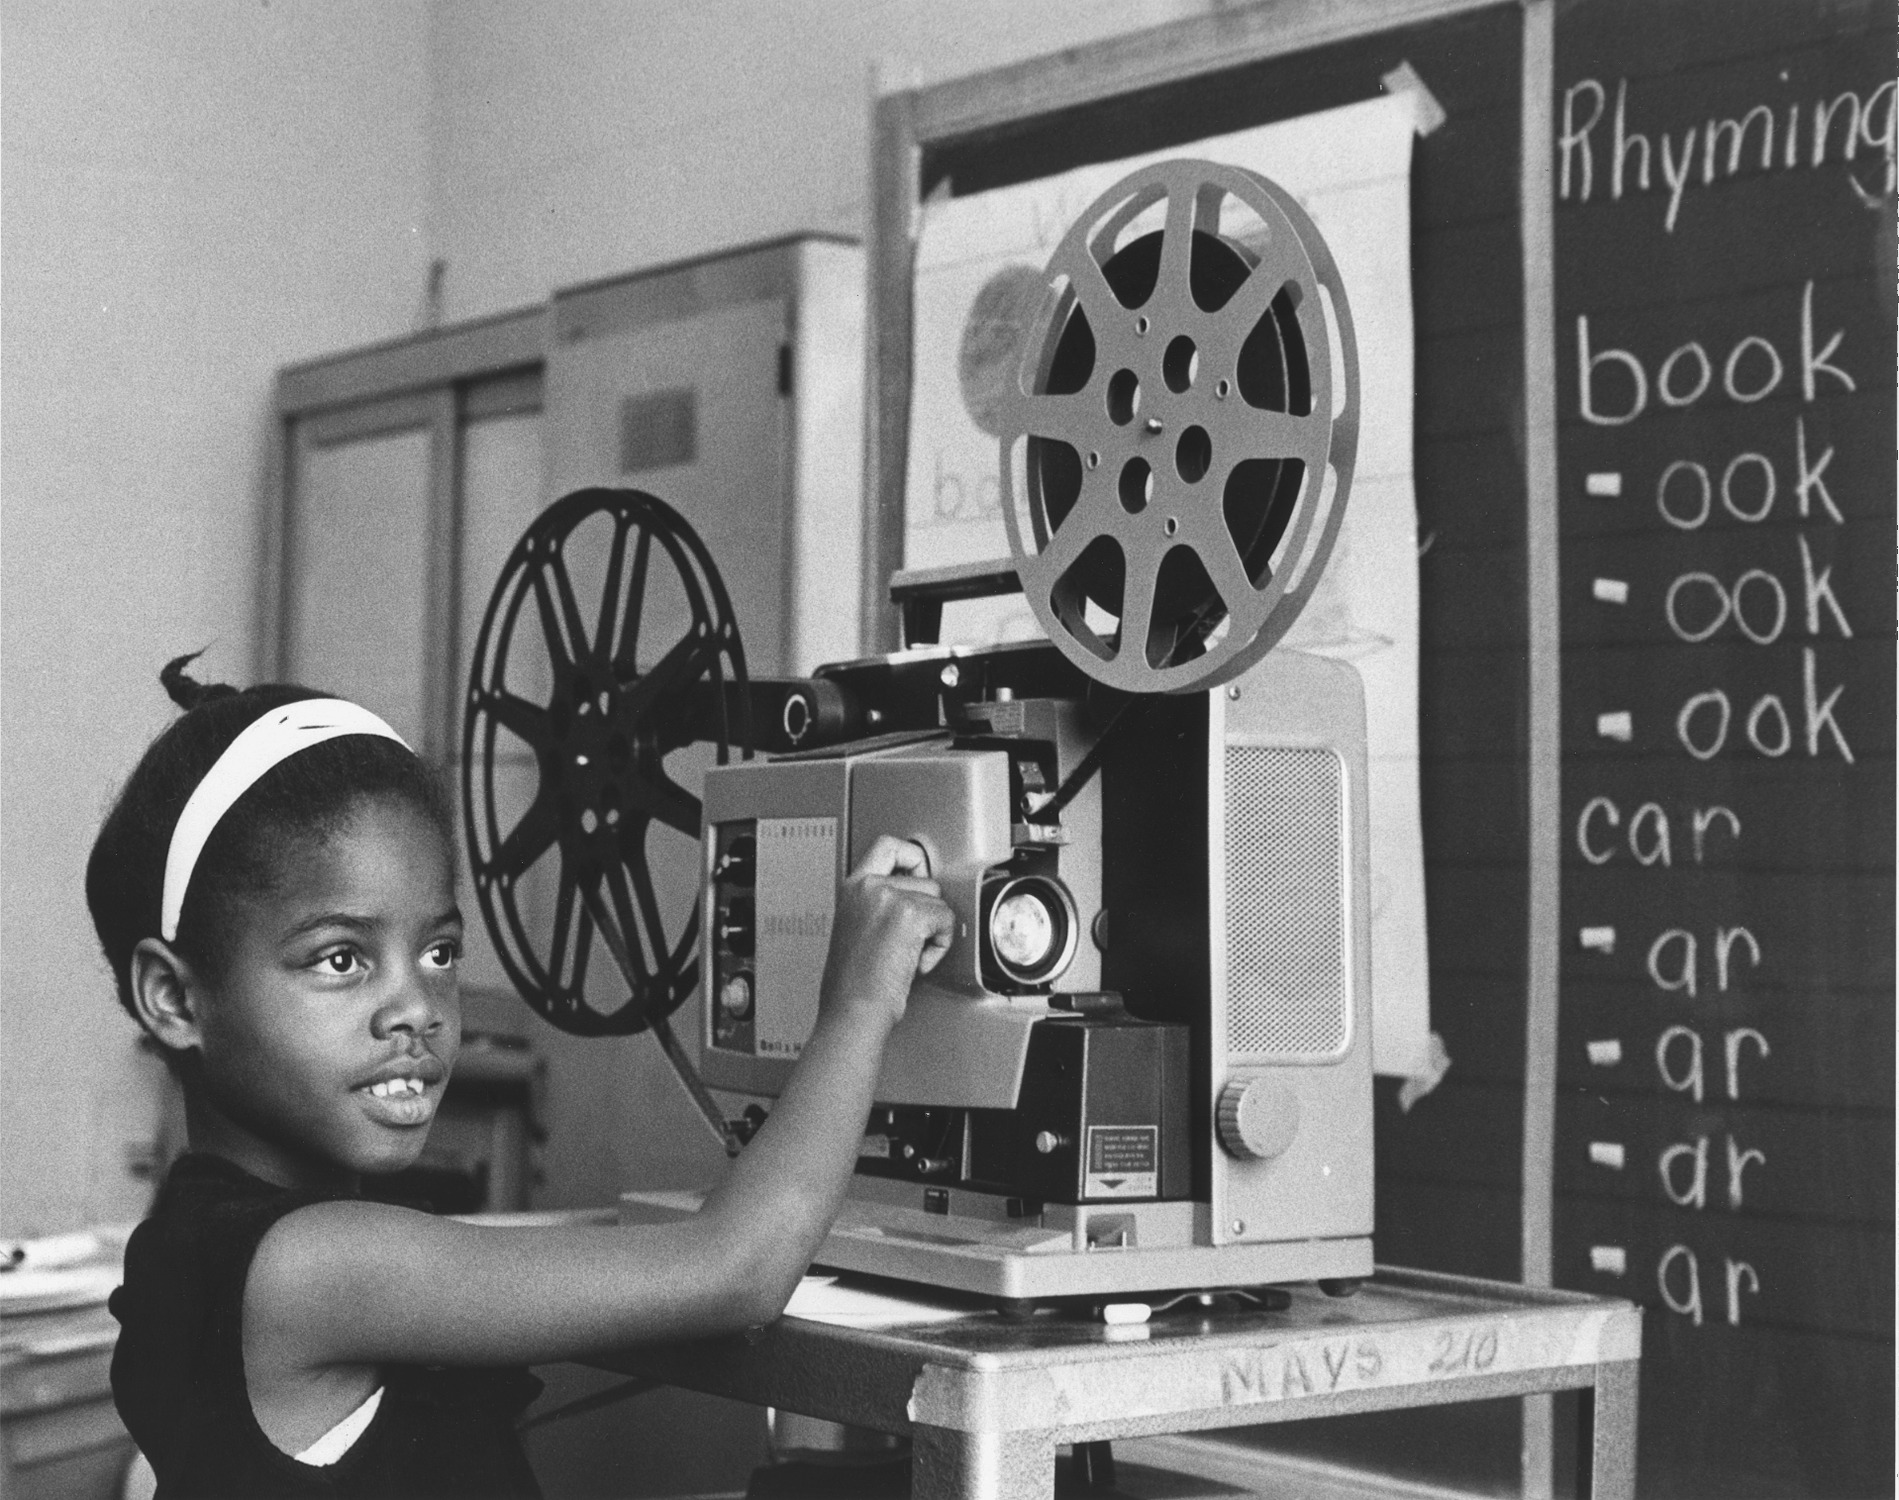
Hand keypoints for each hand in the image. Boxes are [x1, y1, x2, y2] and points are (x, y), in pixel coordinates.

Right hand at [817, 836, 954, 1031]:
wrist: (853, 1010)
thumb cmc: (853, 983)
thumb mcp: (855, 928)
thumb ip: (877, 904)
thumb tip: (913, 896)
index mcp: (852, 888)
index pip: (888, 845)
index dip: (913, 858)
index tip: (920, 877)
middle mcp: (867, 886)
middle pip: (924, 879)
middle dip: (927, 910)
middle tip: (909, 940)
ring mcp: (888, 897)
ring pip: (938, 901)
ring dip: (933, 931)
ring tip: (907, 955)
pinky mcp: (910, 914)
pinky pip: (947, 920)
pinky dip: (940, 945)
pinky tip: (916, 963)